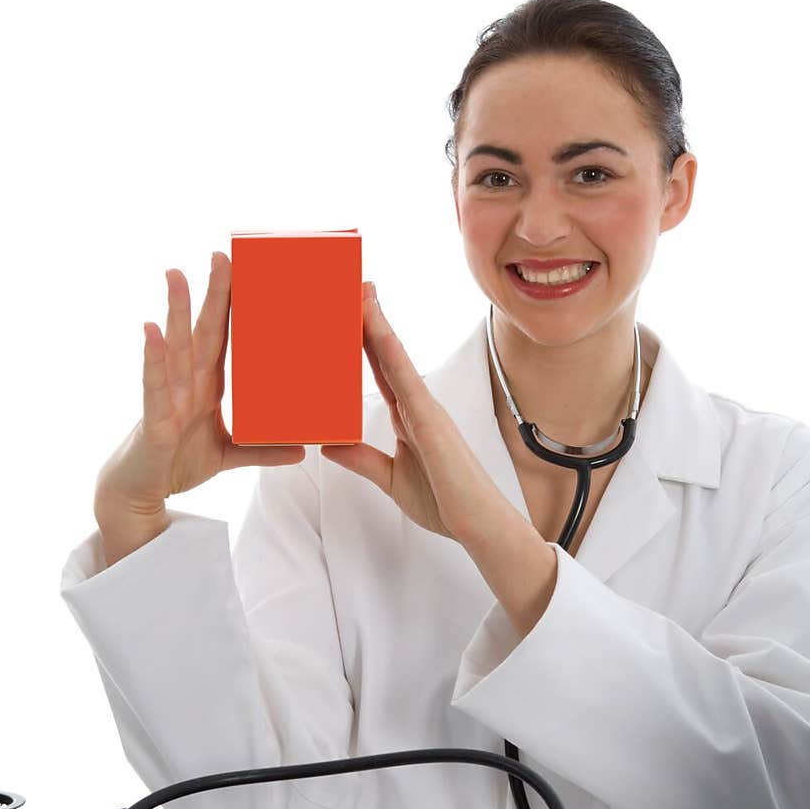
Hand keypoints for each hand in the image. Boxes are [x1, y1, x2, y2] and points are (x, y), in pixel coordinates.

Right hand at [95, 253, 304, 516]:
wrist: (140, 496)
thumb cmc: (176, 464)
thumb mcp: (228, 457)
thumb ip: (261, 451)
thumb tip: (302, 450)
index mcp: (205, 387)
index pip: (222, 339)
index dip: (231, 307)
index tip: (243, 271)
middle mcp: (186, 386)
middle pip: (201, 332)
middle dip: (210, 294)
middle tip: (220, 254)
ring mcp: (168, 399)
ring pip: (175, 349)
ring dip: (176, 312)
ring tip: (177, 275)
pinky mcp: (154, 422)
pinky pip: (155, 387)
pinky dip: (153, 359)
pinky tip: (151, 332)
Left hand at [320, 285, 514, 546]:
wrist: (479, 528)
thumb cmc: (446, 503)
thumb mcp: (391, 478)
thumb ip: (362, 459)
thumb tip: (330, 444)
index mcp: (409, 417)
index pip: (381, 368)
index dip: (363, 338)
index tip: (349, 308)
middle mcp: (418, 405)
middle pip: (386, 352)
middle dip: (369, 317)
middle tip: (350, 281)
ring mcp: (426, 410)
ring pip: (395, 357)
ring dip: (376, 323)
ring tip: (358, 291)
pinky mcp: (431, 423)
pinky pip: (406, 381)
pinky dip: (390, 353)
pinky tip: (377, 332)